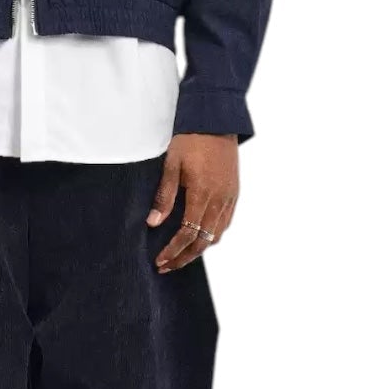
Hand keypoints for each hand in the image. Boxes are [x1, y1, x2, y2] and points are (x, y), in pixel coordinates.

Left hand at [147, 132, 238, 271]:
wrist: (216, 121)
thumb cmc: (190, 140)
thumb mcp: (171, 165)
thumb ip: (164, 196)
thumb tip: (154, 223)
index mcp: (202, 193)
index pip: (188, 233)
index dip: (174, 251)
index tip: (160, 261)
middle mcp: (219, 199)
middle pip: (204, 241)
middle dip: (185, 257)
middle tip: (167, 266)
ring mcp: (229, 198)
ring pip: (217, 234)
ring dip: (198, 249)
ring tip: (180, 255)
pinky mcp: (233, 194)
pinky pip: (225, 223)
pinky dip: (211, 235)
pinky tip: (199, 237)